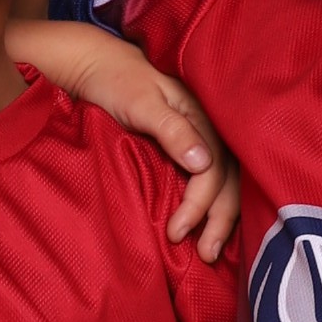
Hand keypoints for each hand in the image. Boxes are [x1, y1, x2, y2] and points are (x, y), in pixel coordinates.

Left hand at [6, 19, 241, 260]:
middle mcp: (206, 131)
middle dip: (218, 220)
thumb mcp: (140, 102)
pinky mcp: (184, 149)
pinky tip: (202, 228)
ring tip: (206, 252)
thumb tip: (204, 163)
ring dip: (218, 218)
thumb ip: (171, 129)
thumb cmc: (114, 81)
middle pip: (226, 181)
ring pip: (222, 184)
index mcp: (202, 118)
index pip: (214, 170)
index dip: (200, 203)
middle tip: (203, 254)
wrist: (95, 66)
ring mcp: (197, 141)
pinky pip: (206, 181)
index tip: (176, 231)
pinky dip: (207, 206)